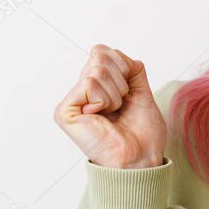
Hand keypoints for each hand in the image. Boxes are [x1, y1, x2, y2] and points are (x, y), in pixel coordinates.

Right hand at [53, 44, 166, 168]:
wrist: (140, 156)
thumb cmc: (142, 131)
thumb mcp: (142, 92)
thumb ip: (132, 70)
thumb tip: (121, 56)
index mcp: (98, 85)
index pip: (104, 52)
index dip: (124, 66)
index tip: (129, 92)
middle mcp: (82, 91)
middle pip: (100, 56)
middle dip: (122, 80)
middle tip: (121, 105)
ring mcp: (73, 100)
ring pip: (97, 70)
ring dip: (116, 94)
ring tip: (113, 113)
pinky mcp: (65, 111)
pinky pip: (89, 84)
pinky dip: (105, 100)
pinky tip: (102, 116)